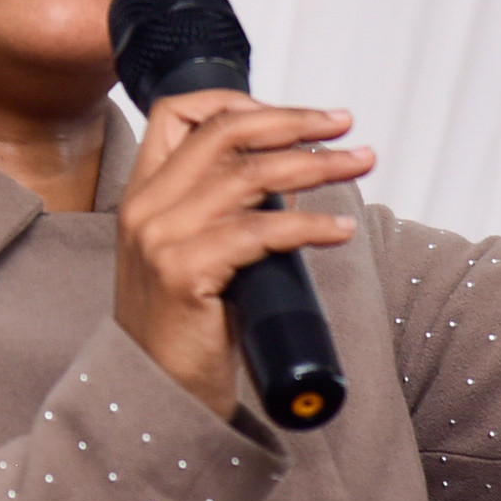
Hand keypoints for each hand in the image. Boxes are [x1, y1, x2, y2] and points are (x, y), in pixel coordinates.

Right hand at [113, 92, 369, 414]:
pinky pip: (260, 231)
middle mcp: (145, 208)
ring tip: (358, 164)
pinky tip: (340, 230)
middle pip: (224, 131)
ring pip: (249, 174)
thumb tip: (292, 172)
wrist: (156, 399)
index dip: (239, 101)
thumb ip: (227, 211)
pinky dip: (309, 225)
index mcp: (142, 196)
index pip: (177, 114)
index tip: (292, 115)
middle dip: (294, 120)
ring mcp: (161, 239)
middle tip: (344, 125)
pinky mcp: (185, 273)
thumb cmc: (186, 332)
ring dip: (317, 164)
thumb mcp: (197, 256)